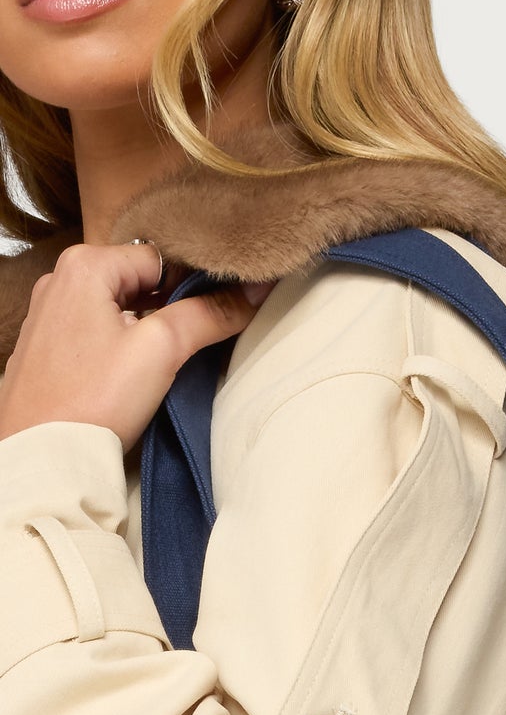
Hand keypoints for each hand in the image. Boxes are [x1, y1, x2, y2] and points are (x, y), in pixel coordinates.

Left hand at [0, 241, 276, 456]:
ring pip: (117, 309)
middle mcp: (59, 279)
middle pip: (138, 283)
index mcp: (84, 264)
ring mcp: (48, 314)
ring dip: (143, 332)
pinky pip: (95, 332)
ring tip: (156, 367)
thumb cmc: (93, 400)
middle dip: (166, 312)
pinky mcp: (45, 347)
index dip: (192, 288)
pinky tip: (126, 377)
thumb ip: (208, 315)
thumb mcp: (161, 350)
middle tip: (183, 348)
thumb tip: (253, 291)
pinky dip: (117, 347)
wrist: (43, 454)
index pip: (161, 259)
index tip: (211, 318)